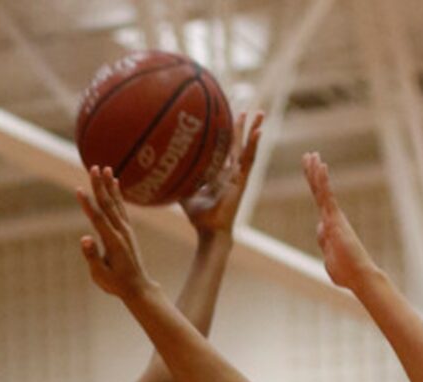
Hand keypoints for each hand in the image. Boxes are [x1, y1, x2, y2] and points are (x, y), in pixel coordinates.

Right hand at [76, 167, 157, 301]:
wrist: (138, 287)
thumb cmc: (116, 284)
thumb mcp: (100, 275)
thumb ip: (92, 256)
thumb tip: (84, 238)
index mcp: (113, 242)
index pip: (98, 218)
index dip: (88, 204)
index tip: (79, 189)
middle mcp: (121, 232)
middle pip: (108, 204)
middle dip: (99, 185)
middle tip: (93, 167)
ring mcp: (126, 229)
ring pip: (116, 203)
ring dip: (109, 185)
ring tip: (105, 168)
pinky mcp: (128, 230)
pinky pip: (121, 208)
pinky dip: (118, 194)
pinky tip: (115, 182)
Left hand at [181, 110, 263, 235]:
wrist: (209, 230)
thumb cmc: (199, 217)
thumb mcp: (185, 194)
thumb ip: (179, 182)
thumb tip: (162, 172)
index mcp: (219, 174)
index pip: (223, 150)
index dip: (224, 135)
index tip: (223, 117)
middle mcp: (230, 172)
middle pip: (237, 145)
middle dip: (240, 128)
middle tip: (243, 109)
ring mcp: (238, 175)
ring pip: (247, 148)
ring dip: (253, 130)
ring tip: (260, 113)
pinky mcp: (243, 180)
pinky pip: (249, 159)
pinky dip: (254, 144)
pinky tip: (259, 130)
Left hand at [302, 151, 376, 291]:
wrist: (359, 277)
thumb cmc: (346, 273)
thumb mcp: (329, 258)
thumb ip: (324, 242)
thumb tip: (321, 228)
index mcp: (329, 226)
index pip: (319, 201)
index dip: (314, 186)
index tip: (310, 171)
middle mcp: (332, 218)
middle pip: (320, 191)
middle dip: (313, 173)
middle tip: (309, 154)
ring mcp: (334, 217)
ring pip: (322, 190)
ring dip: (316, 172)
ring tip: (312, 154)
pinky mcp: (335, 219)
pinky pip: (327, 196)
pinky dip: (323, 181)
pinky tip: (321, 166)